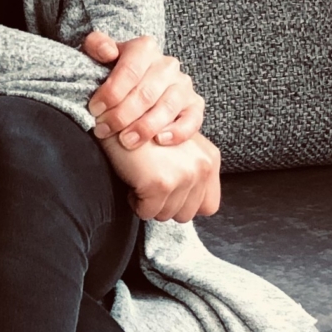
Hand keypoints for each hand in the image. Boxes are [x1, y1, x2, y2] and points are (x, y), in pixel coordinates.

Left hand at [83, 31, 204, 149]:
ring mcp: (183, 85)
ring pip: (167, 107)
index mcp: (144, 48)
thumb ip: (97, 46)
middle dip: (121, 115)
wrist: (137, 88)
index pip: (129, 70)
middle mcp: (167, 65)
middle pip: (146, 93)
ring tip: (126, 141)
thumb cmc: (115, 74)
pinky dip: (177, 132)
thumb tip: (106, 52)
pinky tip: (159, 140)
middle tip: (104, 129)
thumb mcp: (101, 55)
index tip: (95, 109)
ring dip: (145, 127)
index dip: (111, 92)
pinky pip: (191, 120)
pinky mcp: (194, 105)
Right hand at [101, 129, 221, 224]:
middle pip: (186, 214)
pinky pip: (146, 212)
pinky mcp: (160, 183)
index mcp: (210, 158)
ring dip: (149, 202)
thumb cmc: (145, 131)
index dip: (186, 204)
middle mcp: (203, 167)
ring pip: (165, 215)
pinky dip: (134, 201)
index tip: (170, 191)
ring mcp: (183, 176)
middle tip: (150, 181)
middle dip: (165, 204)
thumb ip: (192, 170)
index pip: (209, 205)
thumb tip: (192, 202)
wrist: (120, 116)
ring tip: (141, 177)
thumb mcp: (181, 147)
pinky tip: (133, 178)